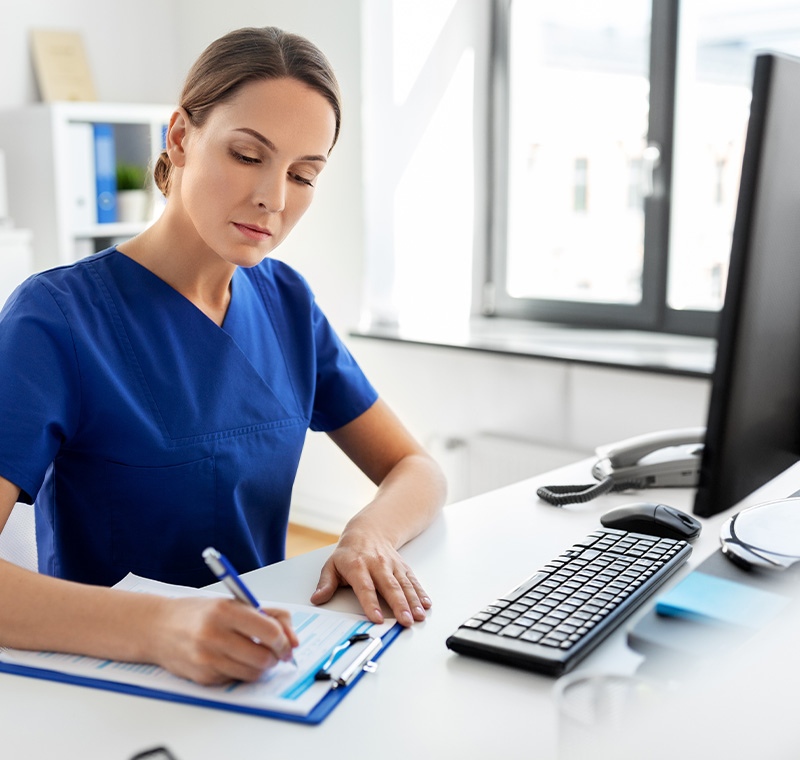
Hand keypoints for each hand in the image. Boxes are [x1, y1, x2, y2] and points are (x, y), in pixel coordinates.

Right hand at [150, 596, 298, 684]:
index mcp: (225, 611)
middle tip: (276, 652)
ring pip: (252, 673)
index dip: (285, 640)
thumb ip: (269, 615)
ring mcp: (207, 659)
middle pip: (263, 657)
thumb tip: (293, 640)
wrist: (157, 627)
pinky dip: (242, 672)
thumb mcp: (234, 603)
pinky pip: (235, 680)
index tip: (288, 643)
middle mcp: (214, 635)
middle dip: (276, 657)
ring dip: (261, 667)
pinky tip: (234, 659)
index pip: (269, 631)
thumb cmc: (199, 613)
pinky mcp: (202, 677)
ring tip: (257, 654)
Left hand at [310, 531, 431, 626]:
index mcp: (358, 566)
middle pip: (389, 587)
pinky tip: (426, 604)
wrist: (369, 531)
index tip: (377, 618)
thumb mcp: (332, 565)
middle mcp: (378, 565)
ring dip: (413, 601)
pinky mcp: (403, 567)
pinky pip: (413, 580)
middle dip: (399, 605)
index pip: (365, 587)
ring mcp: (392, 566)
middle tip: (405, 621)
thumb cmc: (349, 553)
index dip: (371, 603)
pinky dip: (421, 592)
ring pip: (404, 584)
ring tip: (418, 616)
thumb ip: (326, 583)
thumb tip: (317, 598)